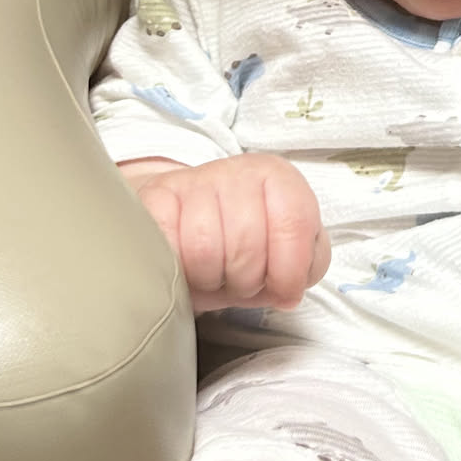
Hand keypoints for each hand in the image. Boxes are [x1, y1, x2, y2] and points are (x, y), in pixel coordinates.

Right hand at [122, 154, 329, 311]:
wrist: (189, 227)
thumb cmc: (246, 246)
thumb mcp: (288, 256)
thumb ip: (306, 267)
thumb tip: (289, 290)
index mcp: (280, 178)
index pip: (294, 222)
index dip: (288, 271)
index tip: (280, 288)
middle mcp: (239, 171)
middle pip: (246, 246)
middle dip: (244, 280)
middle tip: (237, 278)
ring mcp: (193, 180)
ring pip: (203, 250)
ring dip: (208, 278)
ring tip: (212, 273)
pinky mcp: (155, 197)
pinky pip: (166, 245)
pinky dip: (176, 270)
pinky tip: (183, 267)